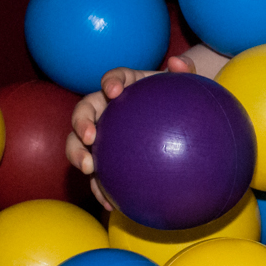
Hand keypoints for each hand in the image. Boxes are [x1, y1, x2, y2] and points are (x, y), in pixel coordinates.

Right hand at [64, 55, 195, 208]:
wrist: (183, 134)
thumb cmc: (183, 107)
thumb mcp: (188, 91)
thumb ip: (187, 74)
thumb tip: (180, 63)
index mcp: (127, 87)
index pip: (114, 79)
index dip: (111, 81)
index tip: (115, 90)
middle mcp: (108, 109)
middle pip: (85, 110)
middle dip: (81, 121)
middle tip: (89, 135)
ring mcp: (102, 135)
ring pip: (79, 142)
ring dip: (77, 154)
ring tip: (88, 168)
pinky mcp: (104, 160)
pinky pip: (96, 174)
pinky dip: (99, 187)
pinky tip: (109, 202)